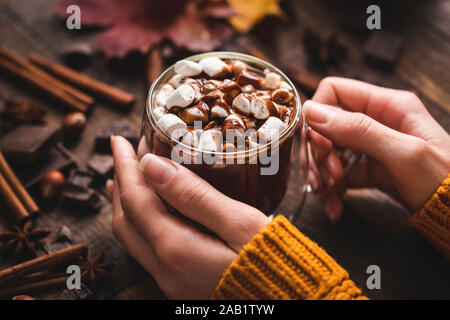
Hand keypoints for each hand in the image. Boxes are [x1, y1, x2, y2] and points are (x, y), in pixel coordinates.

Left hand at [109, 136, 268, 298]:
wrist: (286, 300)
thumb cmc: (273, 261)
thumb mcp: (239, 222)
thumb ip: (195, 195)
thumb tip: (153, 165)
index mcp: (176, 248)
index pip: (136, 198)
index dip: (127, 165)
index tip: (122, 140)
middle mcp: (165, 268)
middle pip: (124, 219)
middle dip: (121, 182)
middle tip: (126, 153)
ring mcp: (170, 279)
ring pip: (132, 236)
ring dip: (127, 202)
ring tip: (129, 177)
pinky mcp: (181, 283)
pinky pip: (146, 248)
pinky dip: (141, 220)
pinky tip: (152, 209)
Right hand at [304, 77, 449, 222]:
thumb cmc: (445, 182)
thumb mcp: (403, 154)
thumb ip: (358, 130)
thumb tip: (312, 110)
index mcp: (388, 105)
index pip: (334, 92)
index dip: (318, 117)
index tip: (320, 146)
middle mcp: (376, 121)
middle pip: (326, 125)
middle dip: (319, 152)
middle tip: (325, 176)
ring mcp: (371, 146)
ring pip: (329, 151)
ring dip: (321, 174)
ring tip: (327, 195)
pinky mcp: (369, 170)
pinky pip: (339, 174)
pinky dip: (332, 190)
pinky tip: (334, 206)